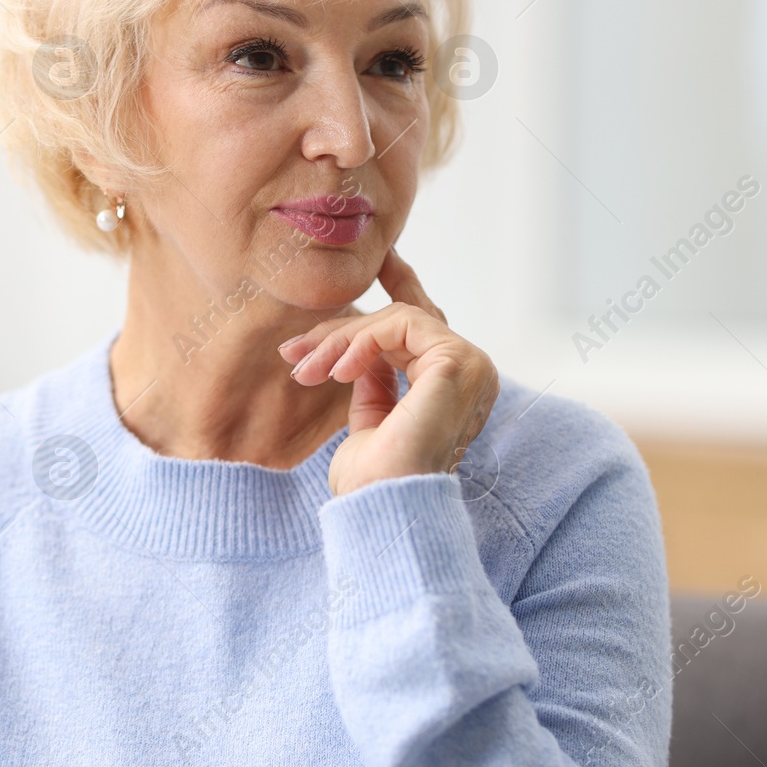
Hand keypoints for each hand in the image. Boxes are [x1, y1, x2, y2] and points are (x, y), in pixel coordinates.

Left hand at [277, 248, 499, 496]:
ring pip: (396, 318)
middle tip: (294, 351)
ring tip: (308, 369)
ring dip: (342, 339)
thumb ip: (373, 382)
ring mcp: (470, 364)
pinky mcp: (457, 361)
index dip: (397, 284)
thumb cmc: (373, 485)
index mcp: (454, 386)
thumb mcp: (370, 422)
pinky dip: (361, 343)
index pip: (421, 325)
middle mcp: (471, 371)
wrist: (382, 511)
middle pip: (400, 321)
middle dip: (343, 329)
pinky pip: (400, 324)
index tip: (375, 256)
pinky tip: (335, 371)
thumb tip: (358, 354)